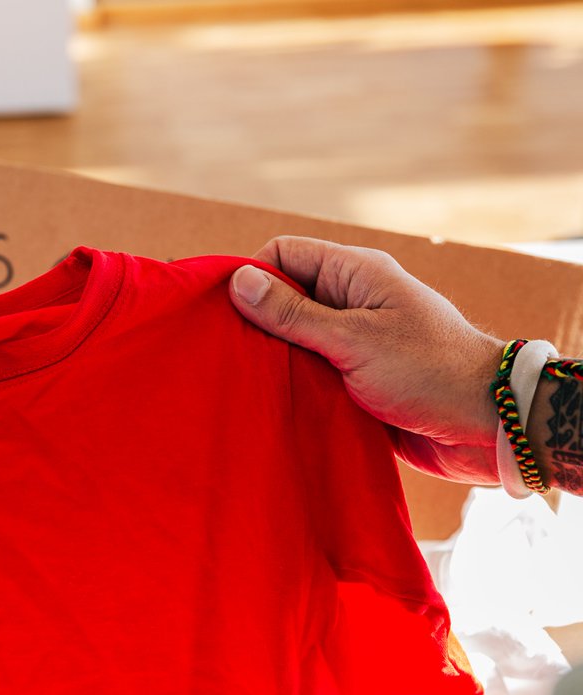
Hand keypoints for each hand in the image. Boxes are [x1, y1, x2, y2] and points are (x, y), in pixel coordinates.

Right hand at [228, 236, 503, 483]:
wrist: (485, 428)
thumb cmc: (429, 372)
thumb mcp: (353, 339)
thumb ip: (293, 313)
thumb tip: (238, 281)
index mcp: (353, 274)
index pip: (282, 255)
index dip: (249, 276)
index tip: (221, 312)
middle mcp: (349, 302)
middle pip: (281, 299)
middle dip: (253, 324)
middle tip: (222, 352)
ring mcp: (350, 343)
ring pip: (290, 342)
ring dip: (270, 361)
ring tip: (239, 381)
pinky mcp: (351, 381)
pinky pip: (306, 375)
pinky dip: (288, 386)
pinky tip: (266, 403)